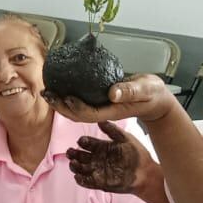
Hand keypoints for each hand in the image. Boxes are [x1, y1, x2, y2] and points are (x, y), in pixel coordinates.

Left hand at [43, 74, 174, 125]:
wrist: (155, 99)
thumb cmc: (151, 93)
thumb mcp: (145, 89)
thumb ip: (130, 91)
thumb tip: (112, 93)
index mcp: (112, 111)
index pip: (89, 113)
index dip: (76, 107)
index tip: (65, 96)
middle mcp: (103, 112)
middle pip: (77, 115)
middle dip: (61, 106)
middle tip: (47, 94)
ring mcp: (100, 108)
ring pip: (76, 111)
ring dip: (61, 103)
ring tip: (48, 92)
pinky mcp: (99, 102)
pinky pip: (81, 102)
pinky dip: (68, 97)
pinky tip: (60, 88)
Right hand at [66, 121, 151, 193]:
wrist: (147, 172)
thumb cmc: (137, 154)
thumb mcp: (125, 138)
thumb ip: (112, 130)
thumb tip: (100, 120)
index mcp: (102, 147)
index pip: (87, 143)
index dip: (83, 142)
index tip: (81, 141)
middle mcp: (97, 158)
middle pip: (80, 155)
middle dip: (74, 153)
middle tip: (70, 152)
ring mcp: (98, 171)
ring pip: (81, 168)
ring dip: (75, 166)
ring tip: (73, 163)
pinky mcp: (100, 183)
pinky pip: (87, 182)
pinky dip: (81, 180)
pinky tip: (78, 177)